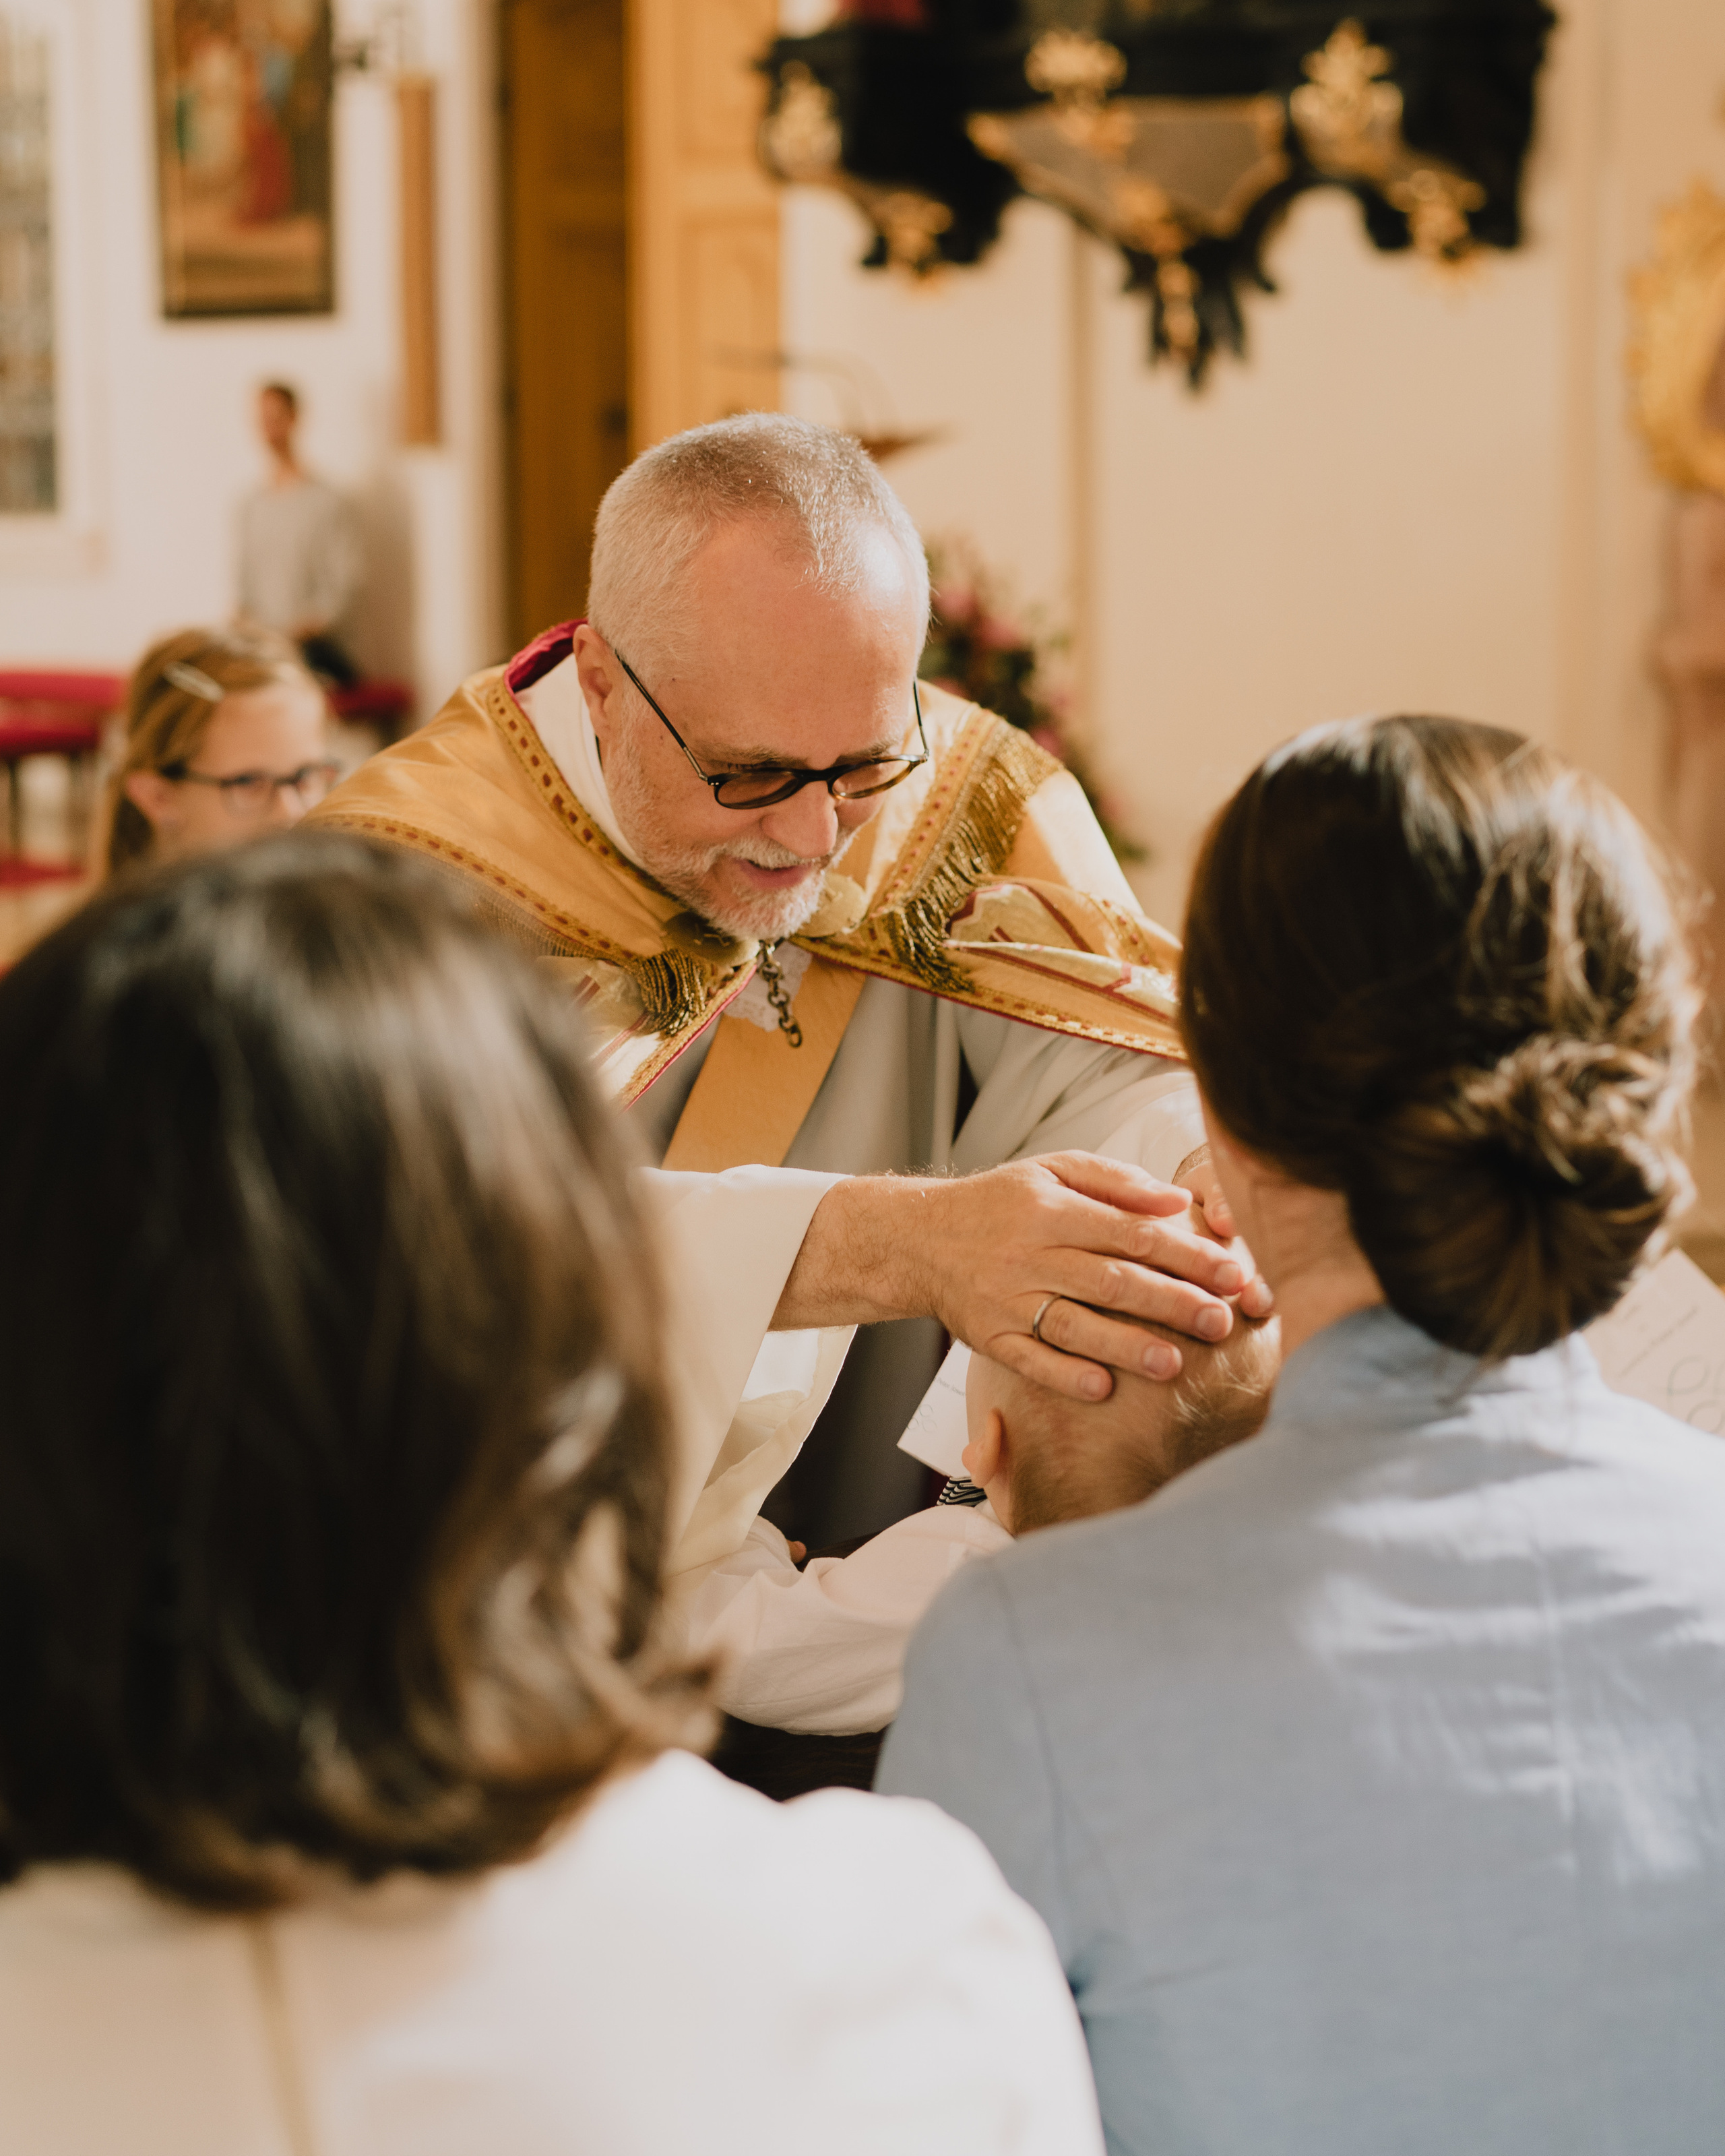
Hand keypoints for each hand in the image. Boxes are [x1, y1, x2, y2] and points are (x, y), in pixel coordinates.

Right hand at [919, 1152, 1267, 1401]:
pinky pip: (1028, 1360)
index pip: (1130, 1233)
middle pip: (1111, 1281)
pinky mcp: (988, 1337)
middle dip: (1172, 1303)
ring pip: (1073, 1325)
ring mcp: (1006, 1300)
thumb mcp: (1051, 1171)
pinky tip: (1102, 1389)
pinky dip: (1064, 1376)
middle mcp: (1029, 1254)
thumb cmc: (998, 1204)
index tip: (1231, 1272)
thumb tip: (1177, 1199)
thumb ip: (1115, 1181)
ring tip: (1174, 1364)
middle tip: (1221, 1322)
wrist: (918, 1238)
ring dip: (1126, 1346)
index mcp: (1051, 1209)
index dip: (1185, 1253)